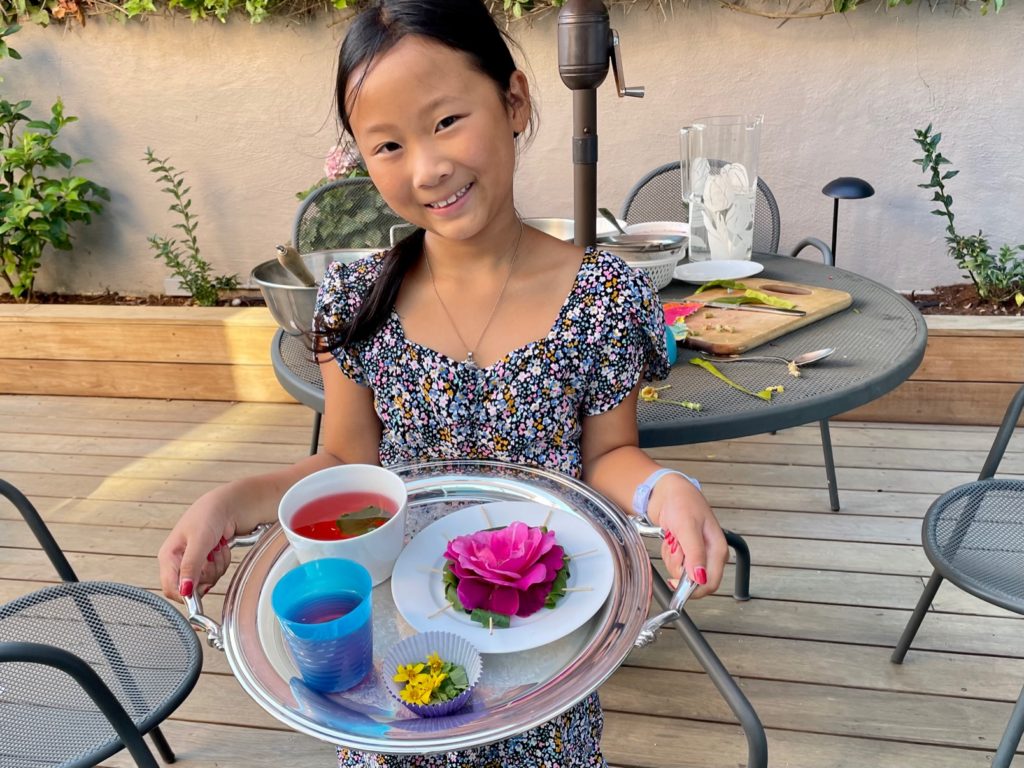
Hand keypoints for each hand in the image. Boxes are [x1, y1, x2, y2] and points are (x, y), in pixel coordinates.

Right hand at [158, 487, 240, 602]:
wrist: (230, 505)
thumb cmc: (209, 515)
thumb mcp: (199, 541)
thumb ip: (191, 566)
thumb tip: (185, 591)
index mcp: (169, 556)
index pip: (170, 587)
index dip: (185, 593)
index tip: (202, 588)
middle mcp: (179, 561)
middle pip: (191, 587)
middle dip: (207, 574)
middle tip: (210, 556)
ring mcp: (195, 562)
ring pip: (207, 581)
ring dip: (217, 566)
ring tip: (216, 547)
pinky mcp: (208, 561)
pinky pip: (217, 573)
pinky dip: (223, 562)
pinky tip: (221, 547)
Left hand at [647, 474, 726, 598]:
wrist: (668, 491)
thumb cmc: (682, 502)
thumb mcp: (687, 527)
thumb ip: (695, 553)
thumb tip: (701, 577)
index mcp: (718, 550)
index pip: (711, 583)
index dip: (693, 589)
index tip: (675, 583)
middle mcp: (710, 554)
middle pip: (694, 580)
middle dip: (679, 566)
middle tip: (676, 547)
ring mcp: (697, 553)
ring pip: (681, 573)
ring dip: (672, 558)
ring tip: (673, 538)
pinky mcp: (686, 552)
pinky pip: (674, 564)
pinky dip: (668, 553)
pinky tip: (671, 539)